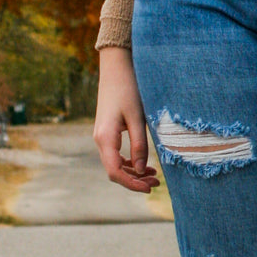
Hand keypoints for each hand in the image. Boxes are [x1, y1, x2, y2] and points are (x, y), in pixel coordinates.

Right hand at [93, 46, 159, 192]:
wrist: (116, 69)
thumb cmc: (128, 90)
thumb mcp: (137, 118)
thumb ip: (139, 144)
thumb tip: (140, 169)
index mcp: (105, 138)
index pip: (114, 171)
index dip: (131, 184)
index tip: (149, 188)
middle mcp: (100, 140)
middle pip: (114, 171)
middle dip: (134, 180)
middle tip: (156, 183)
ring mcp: (102, 136)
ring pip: (115, 164)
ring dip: (133, 172)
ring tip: (154, 175)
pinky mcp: (107, 132)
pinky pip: (116, 154)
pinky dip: (129, 162)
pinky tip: (143, 163)